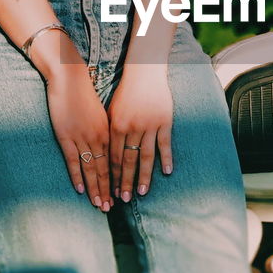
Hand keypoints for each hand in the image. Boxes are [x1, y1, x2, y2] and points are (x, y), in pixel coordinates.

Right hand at [46, 64, 112, 210]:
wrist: (69, 78)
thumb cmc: (85, 93)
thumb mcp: (100, 113)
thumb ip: (103, 130)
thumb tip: (107, 144)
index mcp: (109, 131)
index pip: (115, 161)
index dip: (117, 179)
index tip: (120, 193)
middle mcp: (98, 137)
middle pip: (106, 169)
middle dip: (109, 190)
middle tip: (112, 207)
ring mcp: (82, 138)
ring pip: (92, 169)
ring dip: (96, 189)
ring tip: (100, 206)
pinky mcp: (67, 137)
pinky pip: (74, 162)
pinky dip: (78, 177)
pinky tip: (81, 191)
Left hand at [108, 67, 172, 201]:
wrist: (145, 72)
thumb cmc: (126, 92)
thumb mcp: (112, 110)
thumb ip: (111, 131)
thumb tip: (106, 153)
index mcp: (116, 126)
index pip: (113, 157)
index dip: (112, 176)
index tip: (111, 191)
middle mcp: (132, 128)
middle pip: (128, 161)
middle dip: (124, 182)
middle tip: (123, 200)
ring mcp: (149, 125)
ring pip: (146, 156)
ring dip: (143, 176)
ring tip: (141, 193)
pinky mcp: (164, 121)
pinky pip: (165, 144)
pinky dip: (166, 158)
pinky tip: (166, 172)